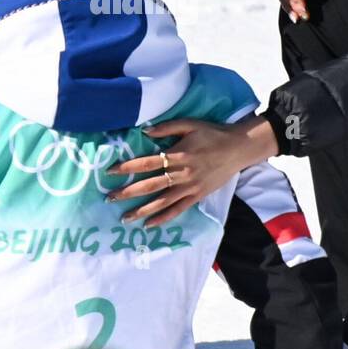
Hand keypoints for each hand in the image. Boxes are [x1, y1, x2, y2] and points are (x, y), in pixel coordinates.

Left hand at [105, 115, 279, 226]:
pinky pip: (178, 210)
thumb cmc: (212, 134)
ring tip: (124, 218)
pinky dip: (163, 218)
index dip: (128, 167)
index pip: (147, 163)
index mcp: (178, 154)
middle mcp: (182, 173)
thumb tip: (144, 131)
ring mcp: (190, 187)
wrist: (238, 148)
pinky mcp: (198, 196)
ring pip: (162, 202)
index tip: (110, 171)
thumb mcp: (190, 124)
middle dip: (128, 192)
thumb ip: (167, 128)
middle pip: (150, 185)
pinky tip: (149, 224)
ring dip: (142, 210)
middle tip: (109, 199)